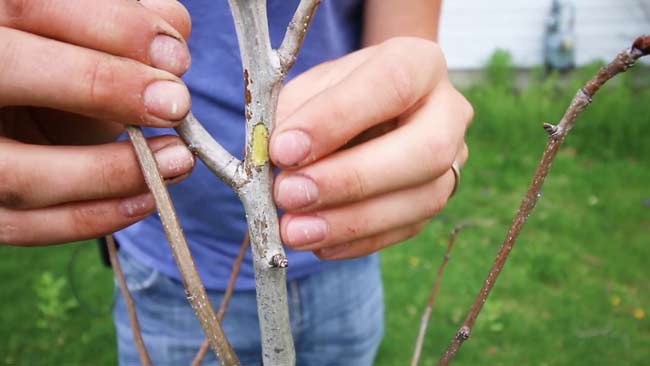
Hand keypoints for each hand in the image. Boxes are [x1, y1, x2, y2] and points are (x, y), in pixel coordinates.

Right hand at [0, 0, 194, 245]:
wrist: (25, 112)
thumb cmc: (61, 66)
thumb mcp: (84, 37)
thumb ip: (123, 26)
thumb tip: (174, 44)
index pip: (29, 6)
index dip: (111, 27)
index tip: (177, 56)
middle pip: (8, 70)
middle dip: (100, 86)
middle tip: (176, 104)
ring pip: (17, 173)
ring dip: (110, 173)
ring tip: (178, 160)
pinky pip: (25, 226)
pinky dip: (92, 218)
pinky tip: (147, 200)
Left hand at [271, 37, 472, 259]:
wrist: (371, 109)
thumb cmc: (338, 93)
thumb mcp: (312, 87)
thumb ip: (296, 114)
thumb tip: (282, 160)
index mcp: (420, 64)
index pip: (391, 85)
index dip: (336, 119)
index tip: (284, 149)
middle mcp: (448, 112)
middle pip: (425, 151)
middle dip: (351, 180)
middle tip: (289, 195)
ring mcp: (452, 161)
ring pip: (422, 199)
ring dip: (351, 222)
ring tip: (294, 230)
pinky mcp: (437, 198)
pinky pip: (406, 229)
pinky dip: (358, 241)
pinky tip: (319, 244)